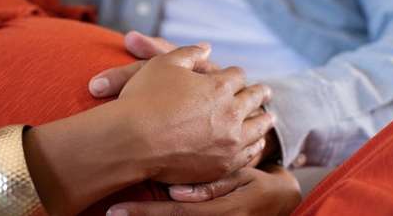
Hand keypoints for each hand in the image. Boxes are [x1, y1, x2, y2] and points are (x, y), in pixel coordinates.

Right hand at [88, 32, 281, 166]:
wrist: (131, 141)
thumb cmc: (144, 99)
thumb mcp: (164, 64)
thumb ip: (189, 53)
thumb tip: (207, 48)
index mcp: (219, 86)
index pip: (237, 76)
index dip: (235, 75)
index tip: (236, 76)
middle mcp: (230, 113)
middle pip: (253, 99)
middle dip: (258, 93)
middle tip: (265, 92)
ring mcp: (229, 142)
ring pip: (256, 128)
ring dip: (264, 120)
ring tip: (269, 117)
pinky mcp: (222, 166)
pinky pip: (248, 155)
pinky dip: (254, 147)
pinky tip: (255, 144)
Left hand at [107, 166, 302, 215]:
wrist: (281, 202)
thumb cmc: (258, 183)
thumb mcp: (243, 179)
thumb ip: (212, 186)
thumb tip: (177, 194)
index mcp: (222, 211)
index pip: (175, 213)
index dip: (145, 212)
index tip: (116, 210)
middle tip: (111, 212)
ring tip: (120, 213)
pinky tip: (141, 213)